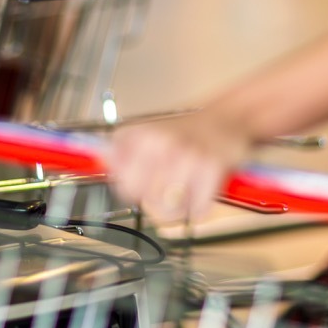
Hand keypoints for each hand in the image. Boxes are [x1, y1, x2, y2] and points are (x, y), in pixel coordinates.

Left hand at [108, 108, 252, 223]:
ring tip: (184, 192)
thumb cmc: (186, 132)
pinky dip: (199, 208)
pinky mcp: (212, 167)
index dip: (133, 190)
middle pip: (144, 199)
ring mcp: (186, 155)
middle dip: (155, 202)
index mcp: (139, 135)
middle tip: (166, 190)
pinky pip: (196, 210)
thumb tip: (99, 164)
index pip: (122, 183)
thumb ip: (120, 152)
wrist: (229, 117)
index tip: (142, 185)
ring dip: (178, 208)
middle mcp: (160, 143)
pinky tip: (201, 193)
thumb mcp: (147, 134)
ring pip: (169, 209)